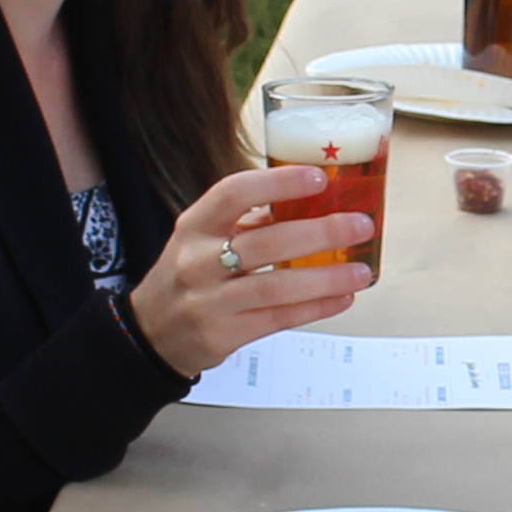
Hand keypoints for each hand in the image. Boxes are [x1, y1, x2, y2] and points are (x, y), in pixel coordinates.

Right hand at [124, 166, 376, 373]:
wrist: (151, 331)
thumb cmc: (189, 275)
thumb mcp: (203, 238)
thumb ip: (248, 221)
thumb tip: (313, 202)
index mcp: (195, 225)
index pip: (235, 194)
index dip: (279, 183)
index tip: (319, 178)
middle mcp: (198, 260)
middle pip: (267, 242)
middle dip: (321, 233)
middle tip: (360, 225)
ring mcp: (209, 301)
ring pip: (276, 286)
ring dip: (326, 278)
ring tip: (361, 271)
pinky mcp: (223, 334)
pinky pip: (278, 319)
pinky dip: (315, 307)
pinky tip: (341, 298)